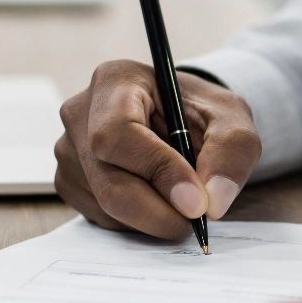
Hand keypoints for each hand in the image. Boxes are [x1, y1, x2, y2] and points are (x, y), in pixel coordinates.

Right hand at [54, 59, 260, 238]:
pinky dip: (139, 221)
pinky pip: (102, 218)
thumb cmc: (201, 113)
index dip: (158, 172)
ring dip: (154, 217)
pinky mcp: (70, 183)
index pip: (118, 134)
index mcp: (114, 81)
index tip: (197, 201)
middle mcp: (79, 114)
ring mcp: (69, 151)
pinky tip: (158, 197)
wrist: (182, 120)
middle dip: (160, 211)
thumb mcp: (232, 118)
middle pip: (109, 182)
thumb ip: (232, 150)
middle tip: (198, 218)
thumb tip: (213, 200)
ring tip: (181, 194)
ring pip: (107, 206)